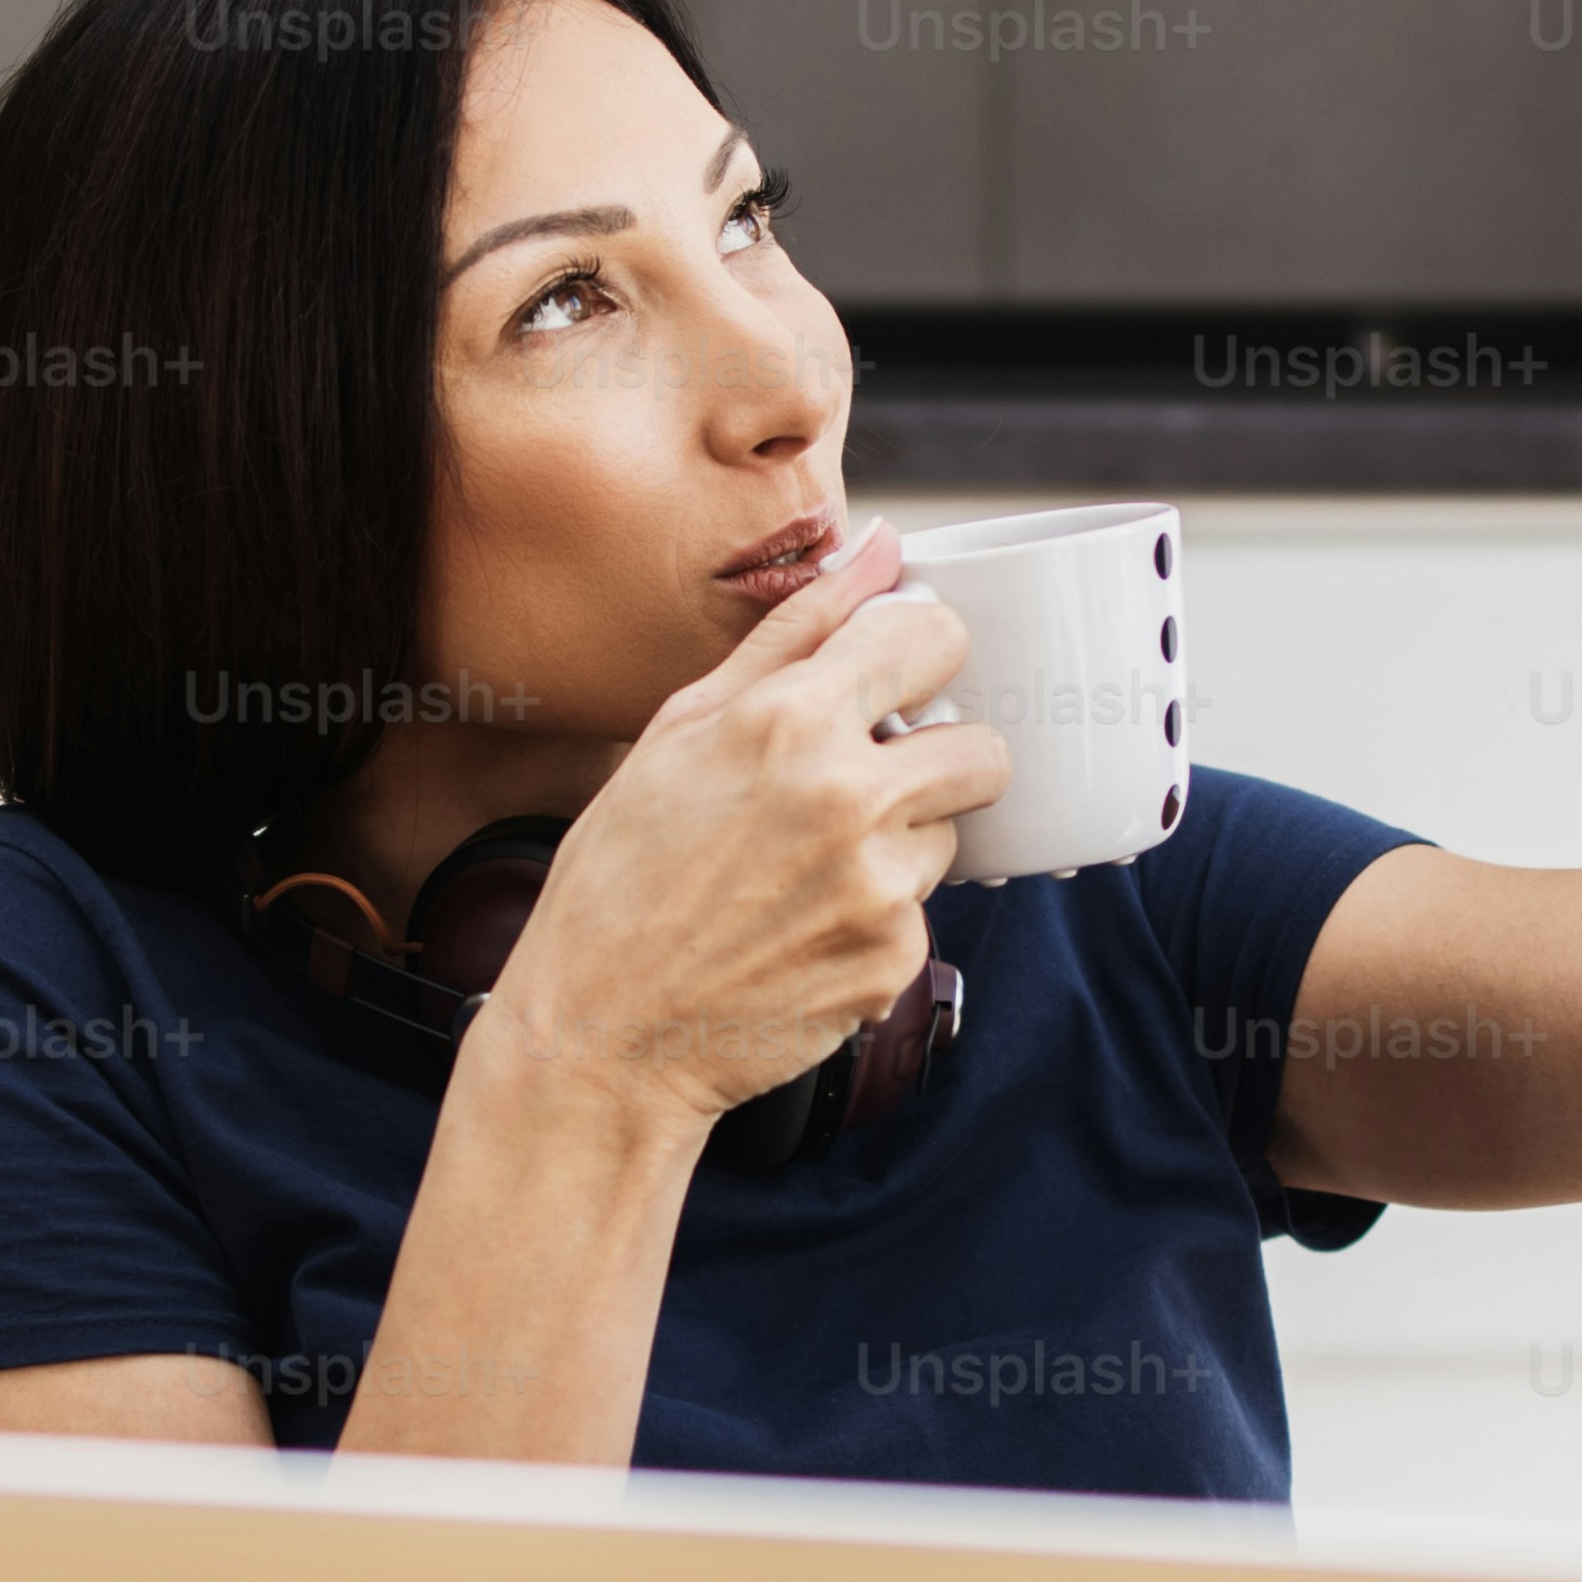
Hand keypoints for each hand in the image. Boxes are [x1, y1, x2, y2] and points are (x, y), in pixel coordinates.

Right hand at [482, 517, 1007, 1128]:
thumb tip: (883, 547)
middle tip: (864, 786)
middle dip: (936, 758)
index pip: (935, 636)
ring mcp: (881, 889)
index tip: (895, 681)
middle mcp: (849, 799)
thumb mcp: (681, 729)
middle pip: (980, 747)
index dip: (918, 656)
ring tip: (804, 871)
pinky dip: (876, 917)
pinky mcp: (895, 962)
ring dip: (901, 843)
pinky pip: (922, 914)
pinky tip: (800, 929)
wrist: (601, 1034)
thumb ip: (795, 631)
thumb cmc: (622, 874)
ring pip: (950, 834)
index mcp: (790, 721)